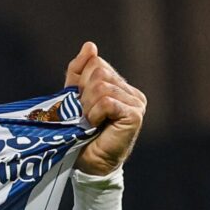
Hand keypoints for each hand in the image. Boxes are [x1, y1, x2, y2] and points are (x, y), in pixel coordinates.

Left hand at [66, 41, 146, 175]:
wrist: (87, 164)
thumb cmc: (79, 133)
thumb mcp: (73, 97)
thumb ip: (79, 71)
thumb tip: (90, 45)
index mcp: (118, 85)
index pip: (95, 64)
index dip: (79, 83)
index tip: (79, 104)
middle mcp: (131, 91)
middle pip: (97, 72)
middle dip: (82, 95)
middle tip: (84, 116)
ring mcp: (136, 102)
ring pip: (101, 86)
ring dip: (87, 107)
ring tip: (90, 122)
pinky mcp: (135, 114)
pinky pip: (107, 101)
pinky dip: (95, 113)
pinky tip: (96, 125)